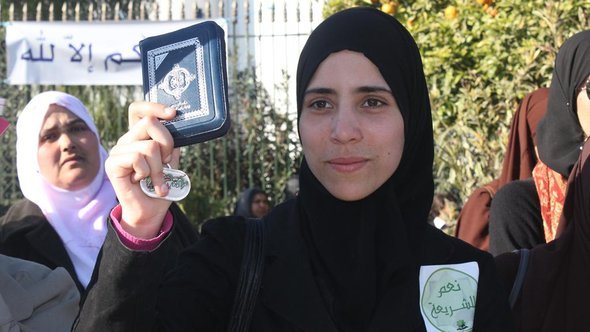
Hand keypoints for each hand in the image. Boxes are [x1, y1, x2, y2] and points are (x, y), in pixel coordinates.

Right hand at [105, 102, 179, 238]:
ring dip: (159, 167)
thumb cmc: (161, 186)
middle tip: (166, 162)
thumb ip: (171, 143)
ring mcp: (118, 150)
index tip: (173, 114)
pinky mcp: (112, 163)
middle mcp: (127, 139)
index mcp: (140, 136)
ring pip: (149, 146)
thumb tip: (177, 125)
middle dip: (167, 143)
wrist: (150, 211)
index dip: (154, 106)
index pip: (139, 109)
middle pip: (150, 122)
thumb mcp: (171, 161)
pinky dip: (147, 172)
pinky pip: (137, 158)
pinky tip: (142, 181)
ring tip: (156, 180)